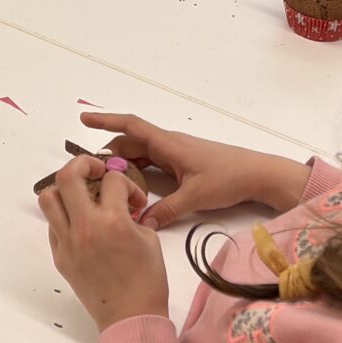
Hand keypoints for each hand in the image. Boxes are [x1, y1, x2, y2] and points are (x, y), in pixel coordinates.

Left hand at [40, 159, 170, 329]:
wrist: (130, 318)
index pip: (112, 180)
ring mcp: (68, 242)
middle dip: (83, 164)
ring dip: (65, 189)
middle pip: (67, 177)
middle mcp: (85, 227)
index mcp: (113, 221)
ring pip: (48, 199)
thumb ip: (134, 217)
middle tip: (96, 171)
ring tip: (82, 195)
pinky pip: (53, 225)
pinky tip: (81, 222)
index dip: (126, 184)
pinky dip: (64, 216)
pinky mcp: (60, 256)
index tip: (134, 200)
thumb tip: (124, 207)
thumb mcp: (150, 241)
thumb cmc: (148, 282)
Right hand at [85, 112, 308, 229]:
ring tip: (105, 183)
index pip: (131, 126)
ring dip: (122, 165)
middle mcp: (168, 145)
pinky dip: (137, 172)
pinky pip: (152, 164)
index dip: (106, 121)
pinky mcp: (181, 165)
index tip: (83, 119)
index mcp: (169, 144)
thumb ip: (166, 210)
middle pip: (131, 144)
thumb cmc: (228, 177)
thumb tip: (141, 223)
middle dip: (108, 154)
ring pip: (140, 155)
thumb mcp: (195, 197)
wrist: (258, 174)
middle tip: (90, 173)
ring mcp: (175, 154)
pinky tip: (131, 188)